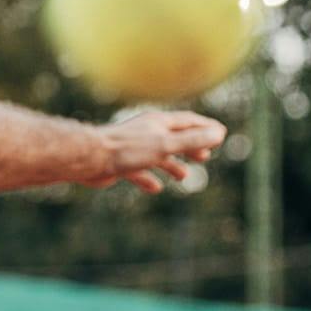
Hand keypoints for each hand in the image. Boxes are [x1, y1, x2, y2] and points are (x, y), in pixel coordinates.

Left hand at [86, 110, 227, 192]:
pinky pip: (139, 171)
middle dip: (191, 147)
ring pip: (158, 156)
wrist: (90, 158)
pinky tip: (155, 188)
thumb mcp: (166, 144)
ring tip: (183, 177)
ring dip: (172, 165)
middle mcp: (147, 132)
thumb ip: (192, 140)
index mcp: (159, 123)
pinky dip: (149, 179)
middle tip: (205, 157)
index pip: (189, 122)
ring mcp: (133, 148)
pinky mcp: (121, 164)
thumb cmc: (128, 149)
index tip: (220, 133)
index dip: (206, 128)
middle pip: (174, 138)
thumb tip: (219, 134)